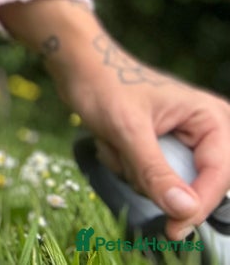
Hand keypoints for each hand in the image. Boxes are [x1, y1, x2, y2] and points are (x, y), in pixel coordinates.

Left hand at [0, 0, 229, 239]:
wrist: (78, 66)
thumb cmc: (103, 84)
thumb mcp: (127, 130)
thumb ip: (155, 171)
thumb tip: (184, 210)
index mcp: (211, 118)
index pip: (218, 176)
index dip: (198, 205)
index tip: (174, 228)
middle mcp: (207, 130)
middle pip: (196, 185)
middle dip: (152, 176)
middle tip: (124, 152)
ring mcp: (186, 141)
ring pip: (169, 186)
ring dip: (135, 172)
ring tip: (116, 141)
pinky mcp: (165, 149)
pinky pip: (153, 178)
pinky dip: (129, 168)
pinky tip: (115, 144)